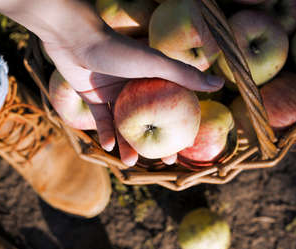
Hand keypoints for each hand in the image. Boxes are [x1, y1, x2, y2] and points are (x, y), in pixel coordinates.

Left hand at [0, 0, 223, 165]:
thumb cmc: (119, 50)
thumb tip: (220, 84)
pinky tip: (109, 147)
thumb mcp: (156, 64)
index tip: (184, 146)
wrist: (76, 39)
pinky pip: (102, 120)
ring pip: (125, 125)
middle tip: (162, 162)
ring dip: (128, 144)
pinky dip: (106, 133)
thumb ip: (186, 76)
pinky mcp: (94, 97)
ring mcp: (115, 94)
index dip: (179, 127)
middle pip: (150, 121)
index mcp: (153, 80)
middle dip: (155, 142)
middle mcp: (136, 88)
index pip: (171, 107)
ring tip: (131, 161)